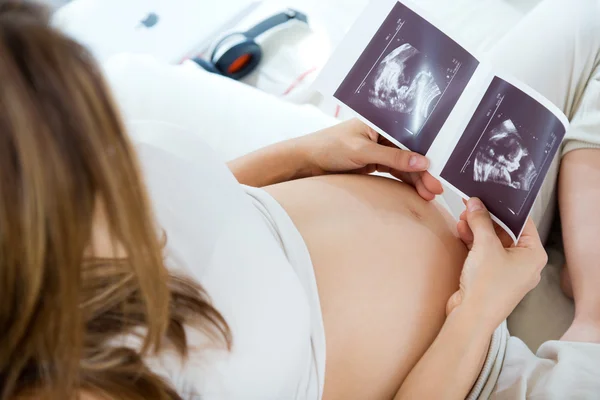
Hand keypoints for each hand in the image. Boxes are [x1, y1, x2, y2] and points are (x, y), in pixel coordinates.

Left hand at [297, 118, 442, 199]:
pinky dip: (405, 182)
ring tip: (429, 195)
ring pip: (404, 165)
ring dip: (416, 179)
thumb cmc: (329, 147)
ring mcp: (378, 149)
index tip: (437, 169)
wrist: (306, 162)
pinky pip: (394, 172)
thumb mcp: (363, 152)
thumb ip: (393, 158)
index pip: (410, 137)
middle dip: (424, 171)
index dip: (425, 153)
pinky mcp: (373, 163)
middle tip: (436, 189)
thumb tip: (422, 162)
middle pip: (409, 153)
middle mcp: (381, 133)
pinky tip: (416, 192)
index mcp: (380, 122)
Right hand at [446, 198, 547, 329]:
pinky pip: (485, 253)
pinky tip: (462, 232)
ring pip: (493, 242)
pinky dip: (474, 242)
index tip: (489, 196)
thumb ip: (481, 221)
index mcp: (533, 255)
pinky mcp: (491, 276)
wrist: (471, 316)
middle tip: (471, 206)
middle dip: (486, 219)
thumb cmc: (487, 286)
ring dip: (477, 229)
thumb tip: (476, 203)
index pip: (523, 222)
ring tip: (463, 218)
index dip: (504, 208)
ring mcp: (507, 271)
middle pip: (506, 231)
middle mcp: (524, 263)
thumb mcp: (485, 246)